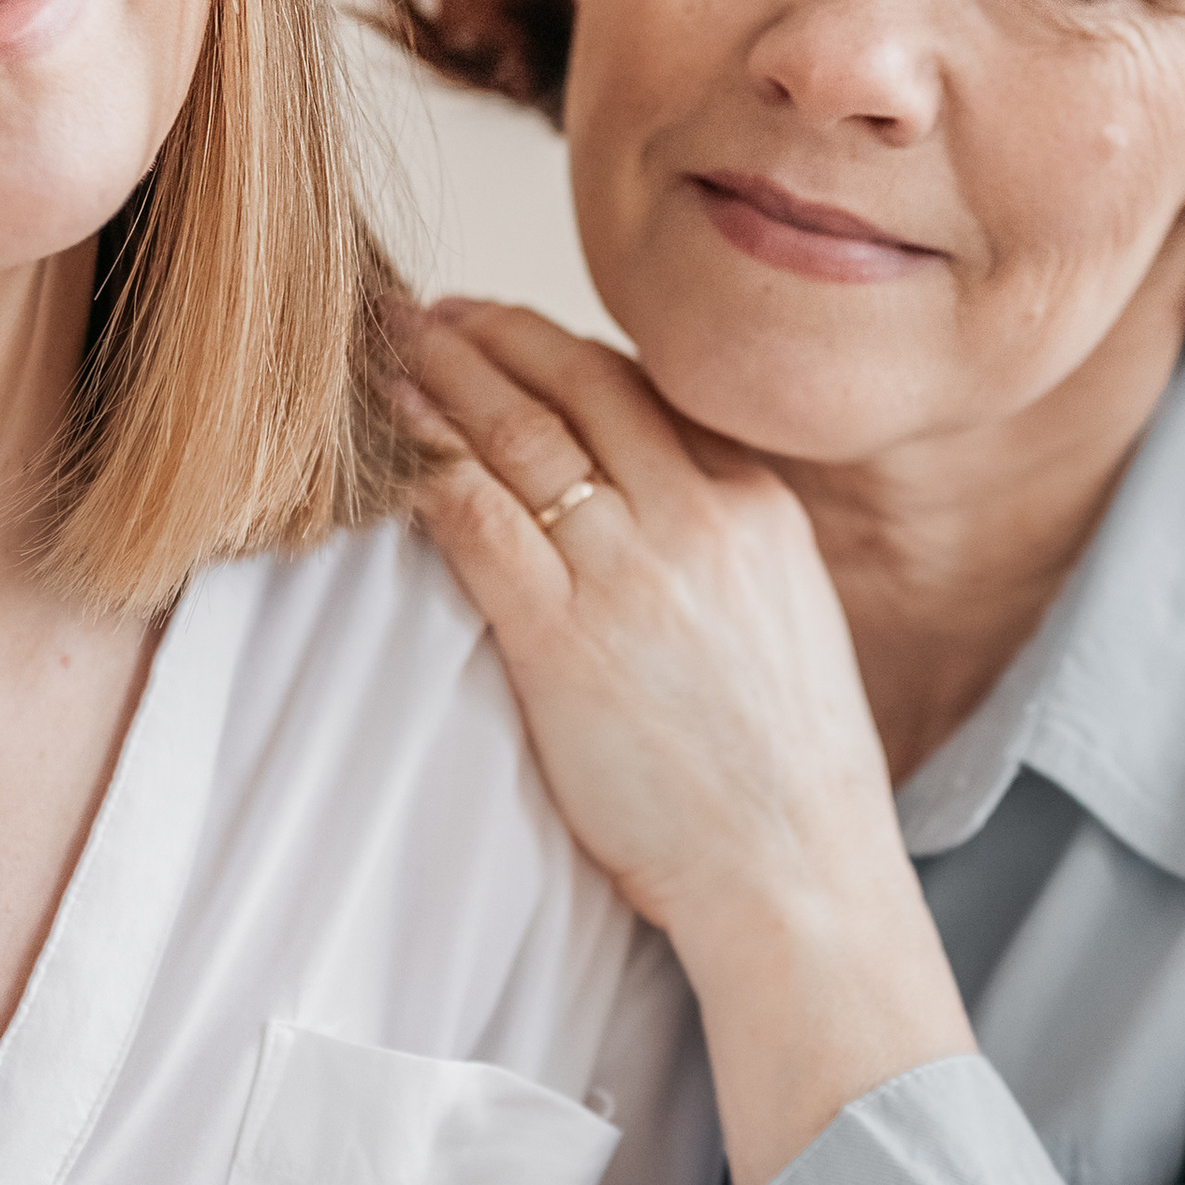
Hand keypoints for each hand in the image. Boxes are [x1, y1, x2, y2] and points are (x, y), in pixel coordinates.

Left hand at [395, 298, 973, 1184]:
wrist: (796, 870)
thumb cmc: (783, 772)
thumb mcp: (782, 616)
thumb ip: (722, 544)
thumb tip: (654, 503)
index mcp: (755, 505)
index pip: (642, 390)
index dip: (557, 350)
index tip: (505, 331)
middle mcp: (697, 517)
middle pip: (574, 383)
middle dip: (488, 336)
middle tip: (426, 314)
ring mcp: (629, 574)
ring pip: (517, 434)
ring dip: (442, 382)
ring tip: (388, 355)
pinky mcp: (564, 641)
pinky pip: (477, 523)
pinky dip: (427, 470)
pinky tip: (390, 448)